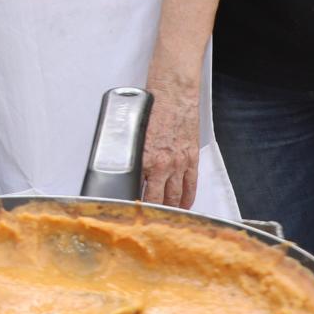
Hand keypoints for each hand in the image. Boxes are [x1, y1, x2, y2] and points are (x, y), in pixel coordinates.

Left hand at [141, 83, 200, 209]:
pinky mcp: (191, 158)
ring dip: (170, 209)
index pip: (138, 190)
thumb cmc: (152, 105)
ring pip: (175, 196)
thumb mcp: (133, 131)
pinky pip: (191, 185)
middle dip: (151, 213)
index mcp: (145, 157)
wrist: (174, 92)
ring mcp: (179, 163)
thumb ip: (130, 152)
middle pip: (157, 199)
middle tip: (146, 221)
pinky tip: (183, 205)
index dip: (134, 205)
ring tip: (164, 218)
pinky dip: (187, 198)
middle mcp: (163, 164)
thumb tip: (122, 166)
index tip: (130, 213)